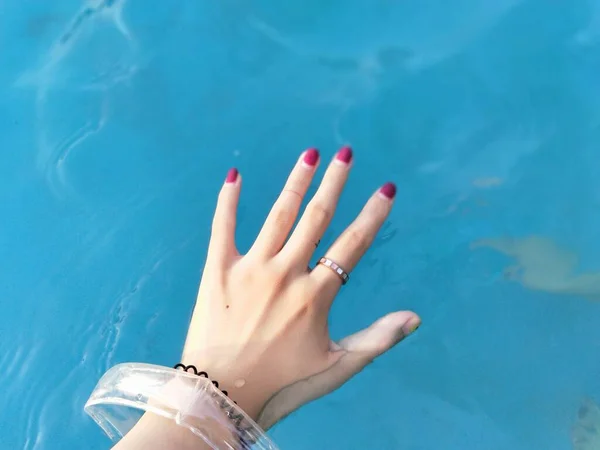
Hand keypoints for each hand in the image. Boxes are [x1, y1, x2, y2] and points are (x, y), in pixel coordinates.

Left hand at [181, 147, 420, 428]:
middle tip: (345, 153)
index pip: (352, 245)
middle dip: (334, 183)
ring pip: (279, 215)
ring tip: (310, 154)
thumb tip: (415, 318)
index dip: (372, 215)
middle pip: (317, 218)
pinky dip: (228, 202)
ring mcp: (251, 270)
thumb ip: (377, 339)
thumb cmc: (283, 384)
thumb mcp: (337, 367)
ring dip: (296, 182)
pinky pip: (223, 228)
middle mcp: (286, 274)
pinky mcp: (219, 272)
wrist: (222, 396)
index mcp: (316, 295)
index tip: (386, 189)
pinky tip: (234, 176)